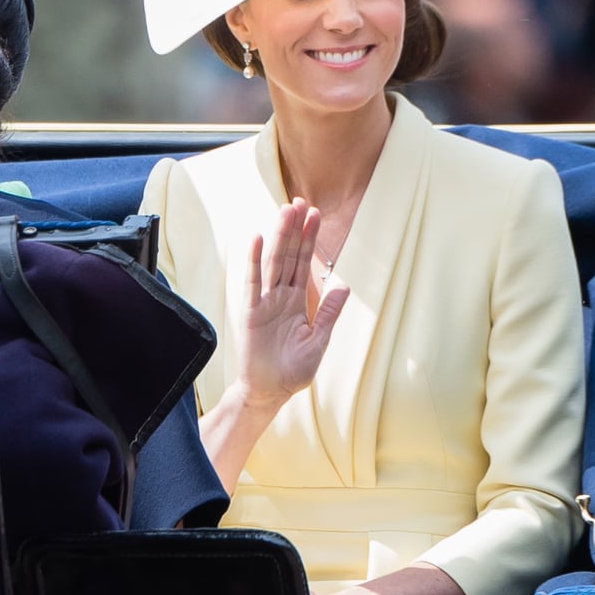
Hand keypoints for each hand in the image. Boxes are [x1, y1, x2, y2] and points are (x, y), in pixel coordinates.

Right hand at [238, 197, 348, 407]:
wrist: (270, 392)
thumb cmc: (293, 370)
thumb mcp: (319, 341)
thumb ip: (329, 313)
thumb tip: (343, 285)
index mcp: (298, 301)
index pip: (305, 263)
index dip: (309, 239)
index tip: (315, 214)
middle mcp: (281, 296)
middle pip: (289, 255)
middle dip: (295, 229)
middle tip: (300, 201)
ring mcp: (265, 302)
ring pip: (273, 262)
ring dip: (279, 236)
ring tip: (285, 210)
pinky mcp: (251, 312)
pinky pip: (252, 282)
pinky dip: (253, 260)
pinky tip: (255, 238)